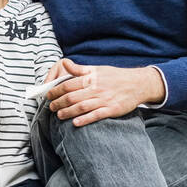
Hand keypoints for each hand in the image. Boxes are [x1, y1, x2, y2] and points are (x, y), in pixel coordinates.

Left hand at [46, 58, 164, 126]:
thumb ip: (80, 69)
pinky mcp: (112, 110)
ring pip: (81, 107)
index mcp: (91, 78)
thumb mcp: (98, 69)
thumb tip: (65, 63)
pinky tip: (75, 123)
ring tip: (59, 116)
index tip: (49, 95)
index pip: (68, 84)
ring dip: (67, 112)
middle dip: (59, 103)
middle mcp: (96, 89)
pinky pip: (96, 115)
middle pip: (72, 97)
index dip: (56, 90)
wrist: (138, 84)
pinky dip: (85, 119)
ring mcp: (104, 100)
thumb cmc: (116, 76)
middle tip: (51, 107)